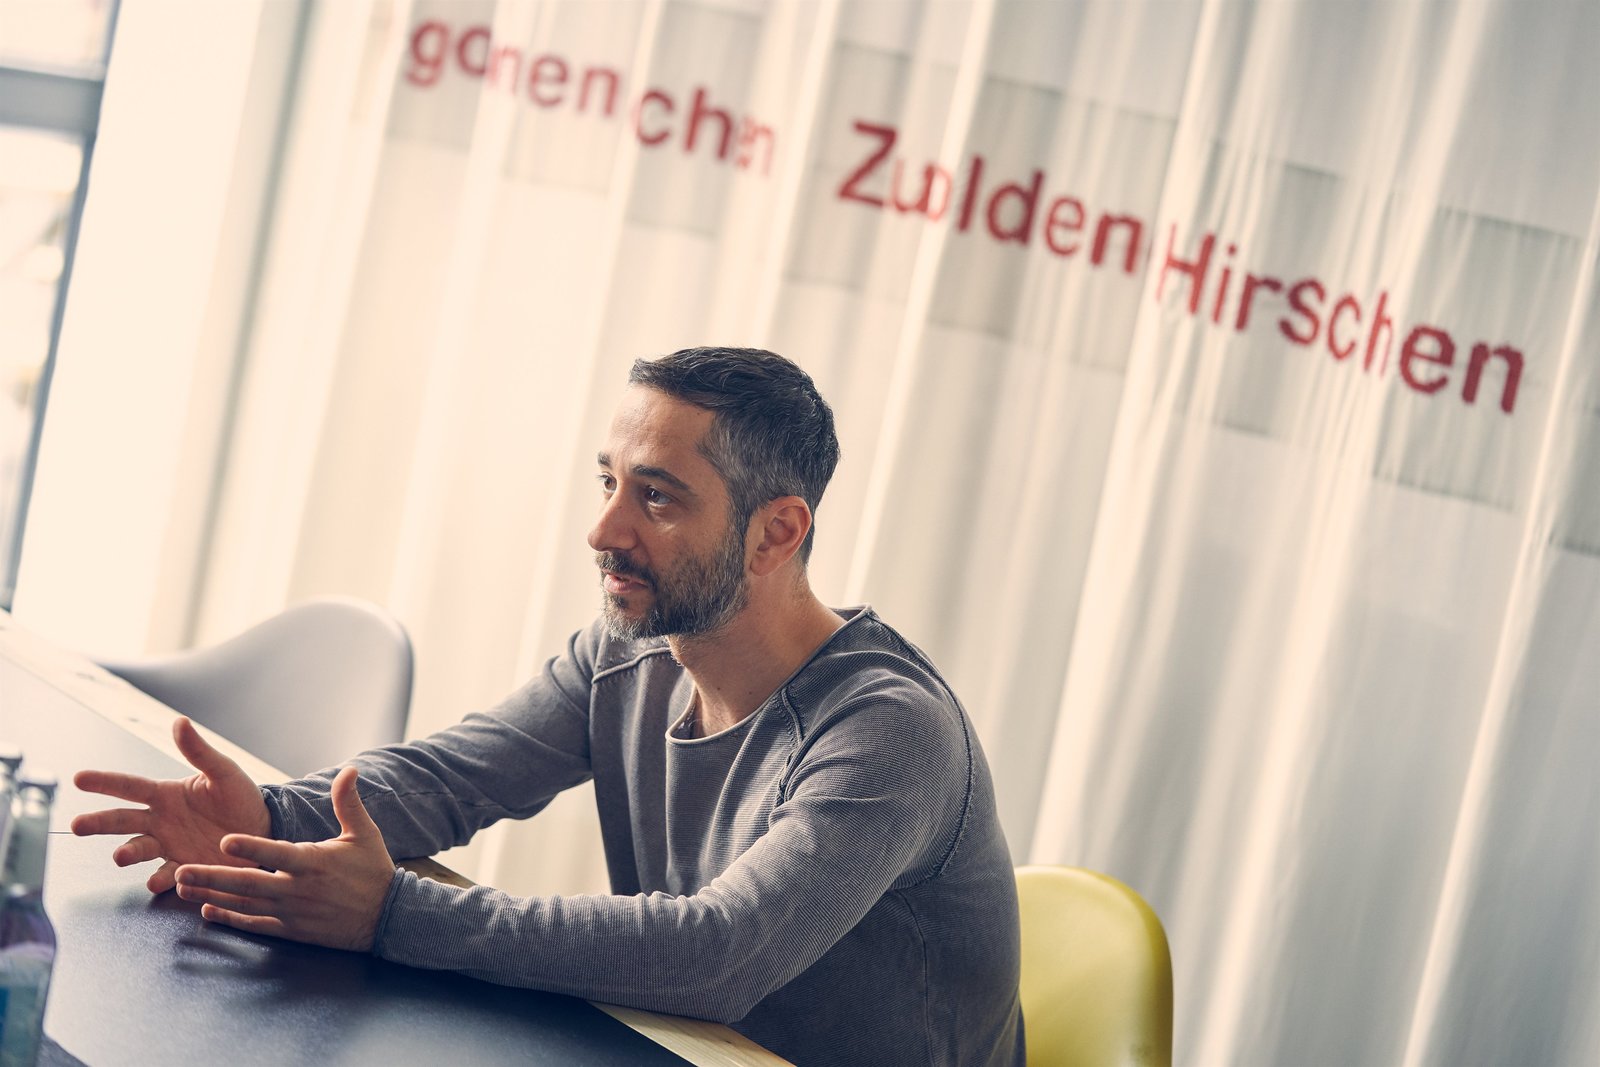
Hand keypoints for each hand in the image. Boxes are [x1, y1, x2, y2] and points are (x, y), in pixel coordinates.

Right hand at [72, 716, 272, 893]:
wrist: (263, 830)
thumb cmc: (240, 797)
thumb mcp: (223, 772)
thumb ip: (199, 751)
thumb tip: (179, 722)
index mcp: (166, 795)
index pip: (129, 786)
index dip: (104, 782)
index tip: (79, 778)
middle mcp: (160, 821)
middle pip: (122, 821)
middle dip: (99, 823)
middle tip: (78, 825)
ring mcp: (170, 846)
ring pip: (139, 849)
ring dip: (128, 853)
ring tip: (120, 856)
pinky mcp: (185, 868)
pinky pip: (168, 874)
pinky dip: (161, 879)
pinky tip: (156, 881)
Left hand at [172, 766, 395, 951]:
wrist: (387, 917)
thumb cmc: (374, 871)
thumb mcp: (364, 833)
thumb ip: (348, 802)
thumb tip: (349, 769)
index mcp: (313, 862)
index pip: (276, 854)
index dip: (251, 848)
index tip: (224, 840)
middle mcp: (298, 889)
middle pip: (248, 883)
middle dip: (212, 876)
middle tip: (182, 870)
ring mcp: (292, 912)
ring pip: (245, 904)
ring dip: (212, 894)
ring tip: (182, 885)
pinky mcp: (291, 930)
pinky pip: (255, 925)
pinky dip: (230, 918)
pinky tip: (208, 910)